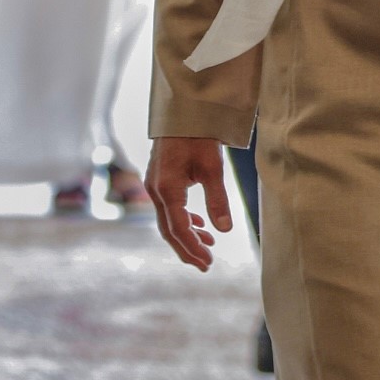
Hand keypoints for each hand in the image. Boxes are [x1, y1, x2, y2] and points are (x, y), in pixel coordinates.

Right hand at [146, 136, 232, 270]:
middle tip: (206, 265)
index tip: (207, 264)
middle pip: (169, 230)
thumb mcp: (213, 168)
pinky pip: (167, 209)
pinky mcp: (158, 181)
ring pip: (167, 221)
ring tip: (208, 247)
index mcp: (167, 189)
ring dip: (186, 236)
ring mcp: (154, 186)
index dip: (193, 249)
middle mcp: (155, 190)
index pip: (179, 229)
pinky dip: (182, 221)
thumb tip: (225, 230)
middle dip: (188, 249)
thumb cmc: (198, 137)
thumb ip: (218, 200)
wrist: (182, 113)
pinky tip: (199, 224)